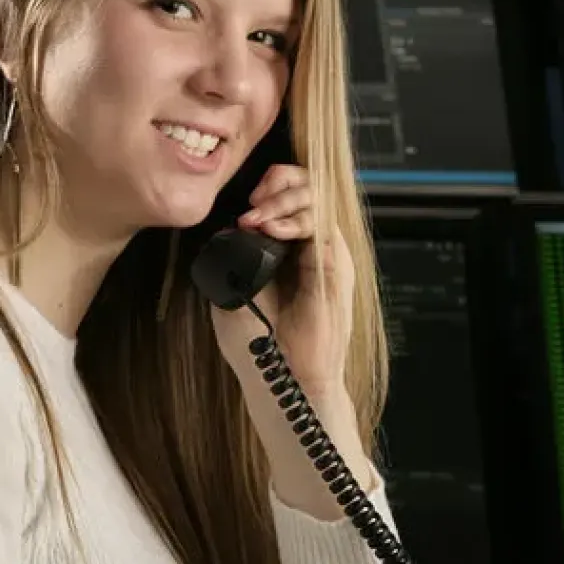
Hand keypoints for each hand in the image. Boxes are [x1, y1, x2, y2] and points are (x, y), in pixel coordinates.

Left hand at [209, 164, 354, 392]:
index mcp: (287, 247)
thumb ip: (232, 261)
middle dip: (278, 184)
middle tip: (254, 202)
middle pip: (308, 186)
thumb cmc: (259, 344)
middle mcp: (310, 246)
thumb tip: (228, 230)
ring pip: (317, 199)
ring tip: (259, 217)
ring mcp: (325, 255)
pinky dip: (297, 221)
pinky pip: (323, 227)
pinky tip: (274, 230)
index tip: (247, 200)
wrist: (282, 379)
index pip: (289, 194)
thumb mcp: (232, 293)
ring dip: (284, 200)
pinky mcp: (335, 268)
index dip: (271, 185)